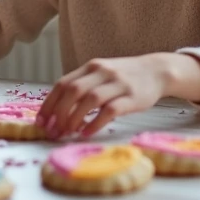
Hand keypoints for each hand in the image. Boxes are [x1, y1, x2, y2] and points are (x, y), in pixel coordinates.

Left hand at [37, 55, 168, 139]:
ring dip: (75, 118)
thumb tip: (58, 111)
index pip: (62, 84)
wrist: (157, 71)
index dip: (49, 103)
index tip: (41, 121)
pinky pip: (110, 110)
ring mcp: (118, 83)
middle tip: (54, 131)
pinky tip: (87, 133)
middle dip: (59, 112)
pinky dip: (95, 123)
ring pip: (89, 99)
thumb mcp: (101, 75)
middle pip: (73, 90)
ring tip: (68, 132)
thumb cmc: (124, 77)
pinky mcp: (132, 97)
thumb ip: (83, 86)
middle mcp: (102, 72)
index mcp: (91, 67)